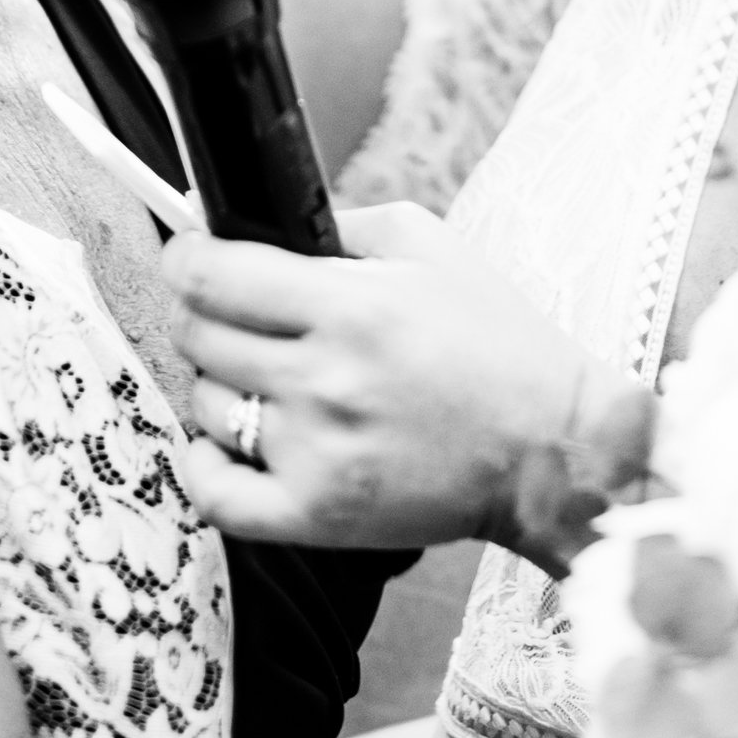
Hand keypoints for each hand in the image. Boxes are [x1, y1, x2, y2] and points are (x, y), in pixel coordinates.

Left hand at [168, 203, 653, 566]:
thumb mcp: (430, 247)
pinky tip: (226, 441)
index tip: (190, 254)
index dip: (185, 256)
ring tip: (263, 377)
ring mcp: (316, 453)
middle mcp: (325, 380)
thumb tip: (258, 221)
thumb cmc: (497, 341)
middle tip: (238, 313)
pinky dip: (203, 462)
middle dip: (205, 313)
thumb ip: (339, 225)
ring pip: (205, 403)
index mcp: (353, 306)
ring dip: (220, 382)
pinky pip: (212, 492)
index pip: (211, 274)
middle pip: (199, 335)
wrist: (552, 449)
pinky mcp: (317, 516)